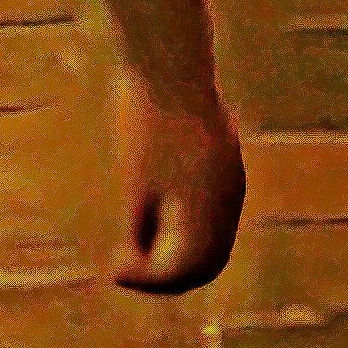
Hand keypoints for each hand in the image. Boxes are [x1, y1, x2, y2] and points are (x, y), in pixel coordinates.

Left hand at [110, 71, 244, 292]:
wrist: (171, 67)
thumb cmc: (146, 127)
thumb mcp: (134, 186)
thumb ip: (140, 228)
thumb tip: (139, 255)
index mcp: (208, 216)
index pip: (183, 272)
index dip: (147, 280)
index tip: (114, 270)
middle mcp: (230, 205)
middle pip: (205, 264)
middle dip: (167, 274)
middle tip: (127, 268)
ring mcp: (233, 184)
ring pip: (213, 241)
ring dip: (180, 254)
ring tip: (138, 247)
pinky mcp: (228, 165)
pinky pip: (214, 215)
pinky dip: (189, 229)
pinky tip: (157, 218)